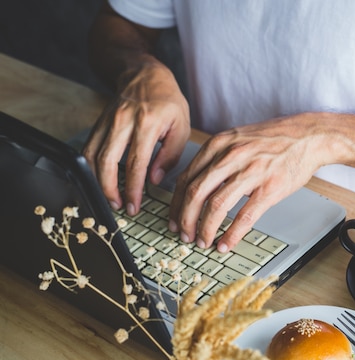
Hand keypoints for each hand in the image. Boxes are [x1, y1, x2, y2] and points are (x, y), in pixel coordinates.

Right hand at [83, 61, 189, 214]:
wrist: (145, 75)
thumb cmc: (167, 101)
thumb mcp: (181, 126)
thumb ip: (170, 155)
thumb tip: (154, 180)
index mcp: (147, 123)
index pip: (137, 162)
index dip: (134, 188)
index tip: (134, 205)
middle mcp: (123, 121)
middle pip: (107, 161)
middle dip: (110, 189)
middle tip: (118, 206)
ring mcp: (107, 121)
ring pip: (92, 156)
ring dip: (97, 181)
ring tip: (109, 198)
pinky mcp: (98, 123)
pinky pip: (89, 148)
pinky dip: (90, 168)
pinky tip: (99, 181)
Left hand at [169, 114, 327, 252]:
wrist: (307, 136)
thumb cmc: (274, 140)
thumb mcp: (237, 139)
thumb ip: (216, 158)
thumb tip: (196, 185)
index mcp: (219, 145)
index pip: (187, 178)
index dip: (177, 204)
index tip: (175, 219)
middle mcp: (231, 156)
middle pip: (196, 194)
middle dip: (186, 220)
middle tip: (185, 235)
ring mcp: (251, 172)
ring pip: (217, 206)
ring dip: (205, 229)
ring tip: (203, 241)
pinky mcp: (269, 188)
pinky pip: (244, 217)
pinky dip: (232, 234)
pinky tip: (226, 243)